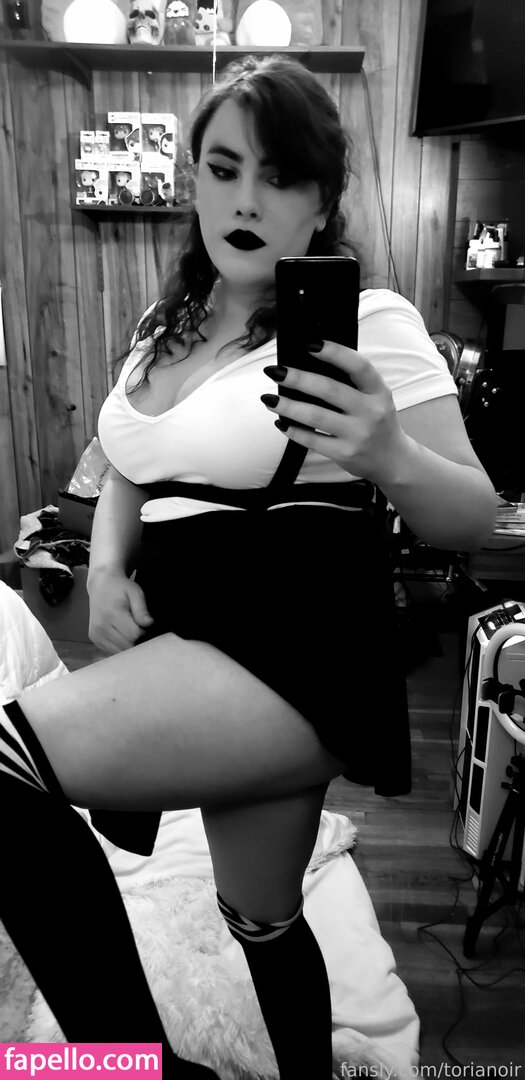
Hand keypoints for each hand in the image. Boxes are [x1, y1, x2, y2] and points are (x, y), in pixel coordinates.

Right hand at [87, 570, 153, 654]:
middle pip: (127, 645)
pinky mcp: (94, 639)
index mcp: (112, 613)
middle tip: (135, 625)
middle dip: (136, 639)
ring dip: (128, 644)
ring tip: (127, 629)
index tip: (142, 622)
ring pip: (120, 651)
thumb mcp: (135, 593)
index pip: (134, 634)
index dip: (143, 631)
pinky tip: (120, 633)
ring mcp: (96, 634)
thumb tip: (148, 624)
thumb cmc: (120, 589)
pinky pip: (112, 651)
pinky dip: (119, 645)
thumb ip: (141, 610)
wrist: (101, 586)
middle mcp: (101, 625)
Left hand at [262, 340, 406, 483]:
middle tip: (274, 372)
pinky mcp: (345, 453)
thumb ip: (352, 383)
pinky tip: (281, 422)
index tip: (309, 344)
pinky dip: (293, 430)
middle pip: (329, 390)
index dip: (335, 353)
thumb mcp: (375, 398)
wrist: (392, 460)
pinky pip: (312, 439)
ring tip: (268, 399)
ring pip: (316, 416)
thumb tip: (308, 365)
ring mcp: (358, 434)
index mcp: (378, 391)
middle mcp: (370, 412)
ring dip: (288, 406)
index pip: (358, 366)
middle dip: (298, 379)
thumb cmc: (376, 421)